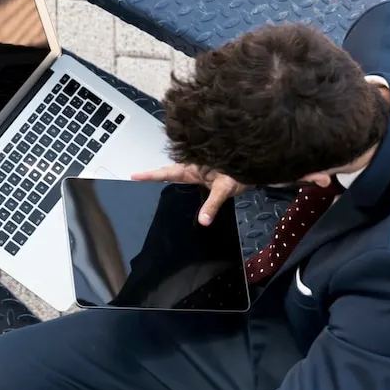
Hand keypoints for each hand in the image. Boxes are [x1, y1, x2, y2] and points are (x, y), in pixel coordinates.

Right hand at [131, 163, 247, 225]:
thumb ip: (212, 204)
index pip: (167, 172)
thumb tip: (202, 221)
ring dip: (164, 178)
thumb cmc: (239, 174)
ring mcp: (199, 174)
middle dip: (152, 175)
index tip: (133, 175)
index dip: (150, 174)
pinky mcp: (206, 179)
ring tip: (147, 183)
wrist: (256, 167)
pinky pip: (188, 182)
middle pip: (168, 172)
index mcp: (193, 168)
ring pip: (177, 176)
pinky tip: (173, 191)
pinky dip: (178, 185)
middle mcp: (193, 170)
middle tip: (135, 178)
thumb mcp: (224, 189)